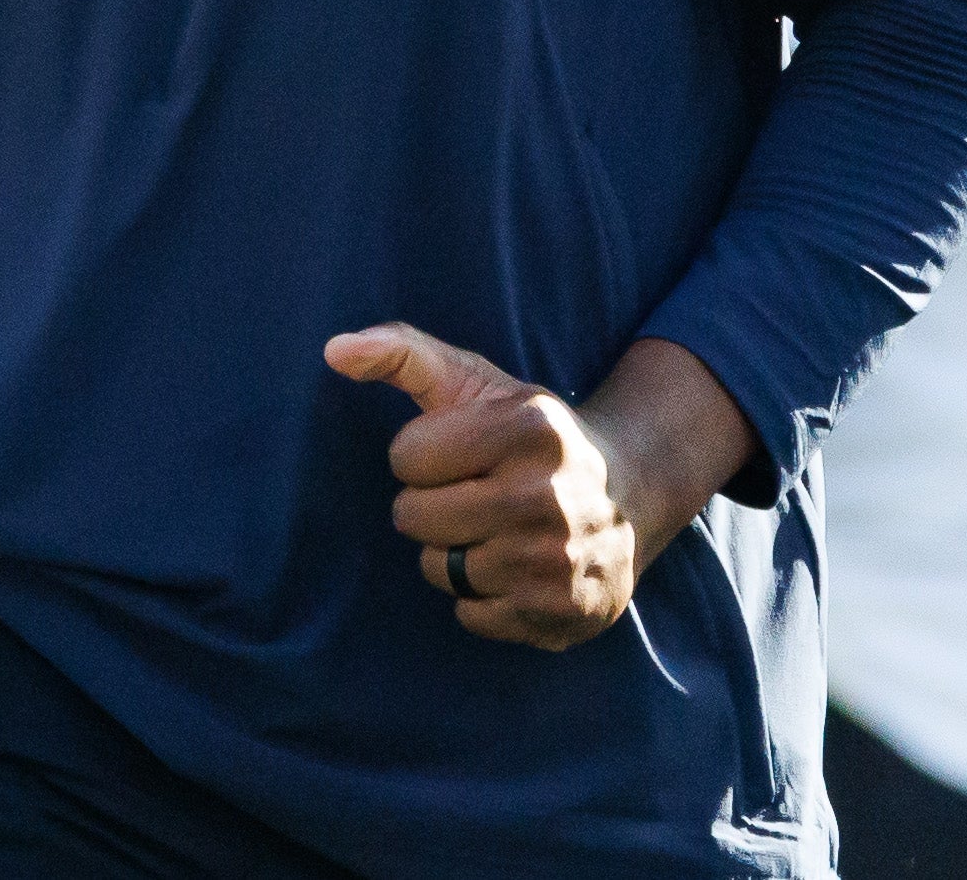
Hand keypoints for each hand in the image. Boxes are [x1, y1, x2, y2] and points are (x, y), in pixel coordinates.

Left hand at [323, 326, 754, 651]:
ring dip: (455, 554)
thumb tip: (334, 351)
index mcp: (527, 428)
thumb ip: (401, 354)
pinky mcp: (561, 613)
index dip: (421, 456)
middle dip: (430, 506)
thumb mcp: (474, 382)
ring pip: (439, 570)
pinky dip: (482, 598)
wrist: (632, 490)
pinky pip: (470, 616)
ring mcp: (556, 560)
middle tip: (476, 495)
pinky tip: (517, 570)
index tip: (462, 454)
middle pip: (414, 517)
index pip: (405, 457)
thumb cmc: (530, 434)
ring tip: (499, 530)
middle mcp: (547, 495)